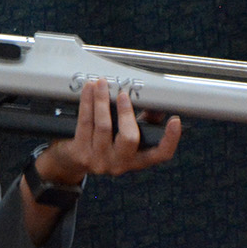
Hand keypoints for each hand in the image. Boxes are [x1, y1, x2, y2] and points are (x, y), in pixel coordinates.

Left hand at [32, 78, 181, 186]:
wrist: (71, 161)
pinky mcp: (80, 153)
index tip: (175, 121)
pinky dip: (87, 103)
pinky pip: (85, 123)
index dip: (170, 139)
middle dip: (126, 113)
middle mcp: (120, 164)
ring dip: (102, 101)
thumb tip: (157, 105)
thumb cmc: (104, 143)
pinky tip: (89, 90)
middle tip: (123, 94)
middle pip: (129, 138)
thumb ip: (144, 122)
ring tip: (102, 83)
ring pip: (103, 126)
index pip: (160, 155)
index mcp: (136, 160)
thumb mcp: (126, 136)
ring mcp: (99, 161)